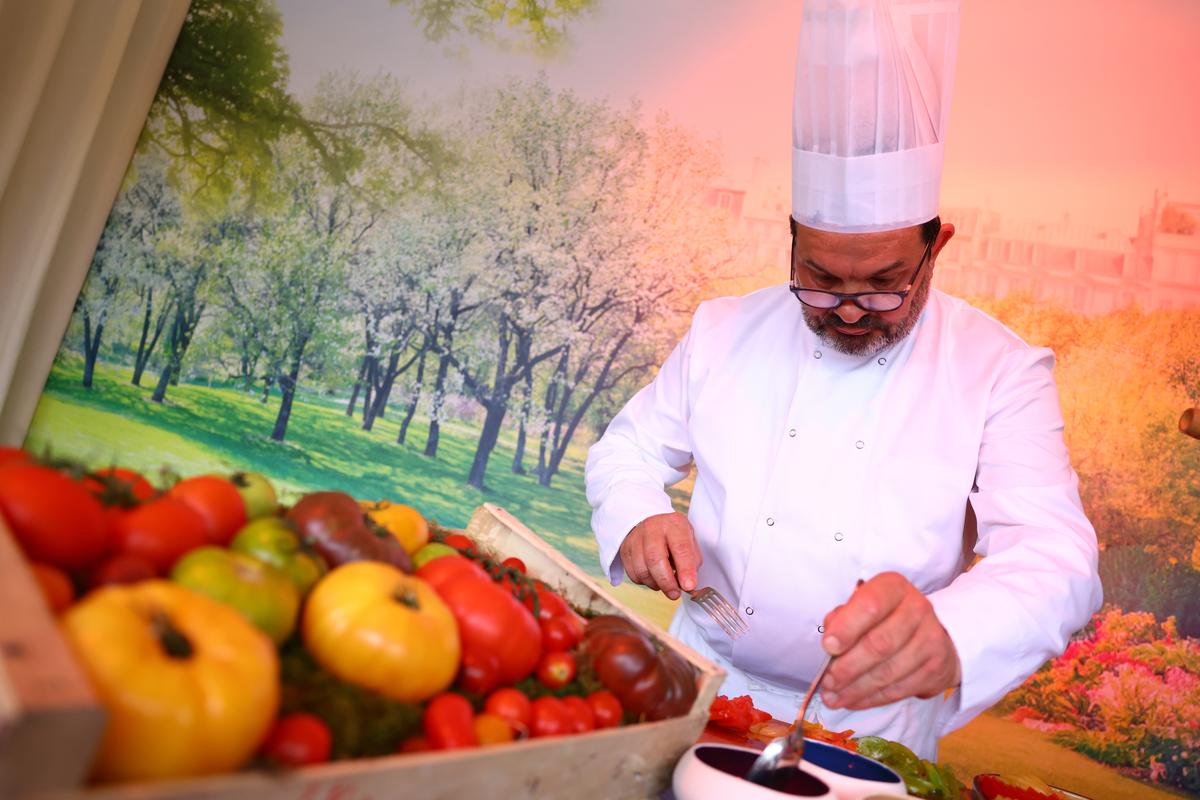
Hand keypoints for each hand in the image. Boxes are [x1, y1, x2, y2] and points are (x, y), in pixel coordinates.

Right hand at [618, 512, 701, 600]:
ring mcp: (635, 538)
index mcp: (674, 524)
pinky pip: (633, 574)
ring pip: (642, 570)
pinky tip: (654, 577)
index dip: (685, 569)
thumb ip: (692, 564)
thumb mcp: (690, 542)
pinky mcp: (625, 550)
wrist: (654, 524)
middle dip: (666, 582)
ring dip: (656, 584)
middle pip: (654, 559)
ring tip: (665, 584)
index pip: (680, 547)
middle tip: (675, 594)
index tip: (689, 586)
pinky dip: (645, 582)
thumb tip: (688, 587)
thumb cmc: (675, 536)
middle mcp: (652, 528)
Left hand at [818, 572, 960, 709]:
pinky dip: (871, 699)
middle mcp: (917, 610)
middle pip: (880, 643)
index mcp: (894, 588)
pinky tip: (852, 701)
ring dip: (856, 689)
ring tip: (832, 697)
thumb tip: (830, 643)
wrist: (932, 633)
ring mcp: (931, 640)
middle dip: (848, 666)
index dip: (847, 627)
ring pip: (888, 672)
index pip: (871, 605)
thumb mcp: (863, 605)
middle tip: (827, 681)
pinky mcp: (936, 669)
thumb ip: (843, 618)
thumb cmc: (886, 617)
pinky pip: (899, 689)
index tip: (828, 646)